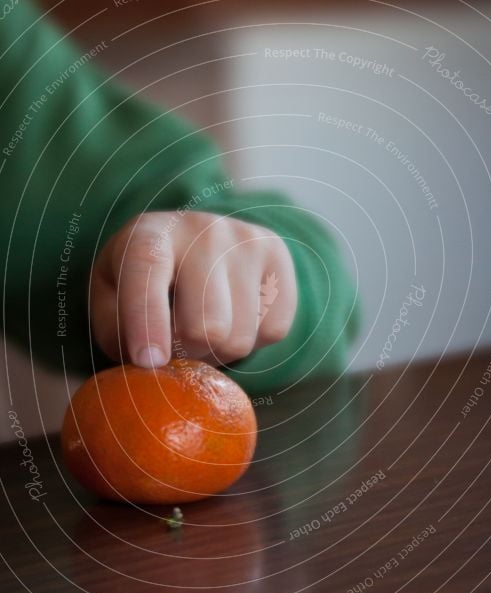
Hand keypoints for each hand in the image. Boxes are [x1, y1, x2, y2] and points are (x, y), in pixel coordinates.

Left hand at [90, 211, 296, 367]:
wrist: (195, 243)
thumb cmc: (144, 283)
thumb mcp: (109, 301)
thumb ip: (117, 332)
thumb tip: (154, 363)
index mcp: (149, 234)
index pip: (148, 270)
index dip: (147, 321)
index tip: (149, 362)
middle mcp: (203, 230)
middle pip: (206, 324)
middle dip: (189, 353)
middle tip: (176, 347)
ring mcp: (246, 240)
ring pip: (241, 337)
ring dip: (219, 352)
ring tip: (204, 330)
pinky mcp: (278, 257)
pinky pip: (274, 330)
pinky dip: (252, 342)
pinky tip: (235, 318)